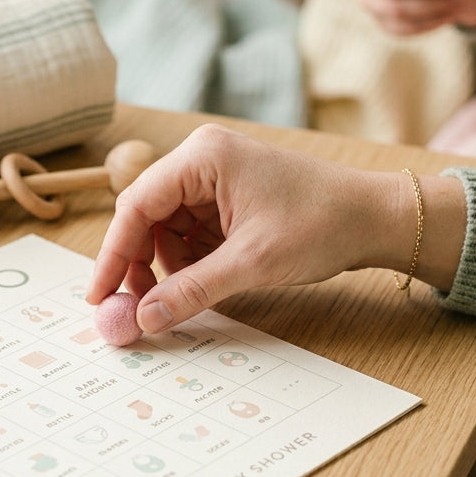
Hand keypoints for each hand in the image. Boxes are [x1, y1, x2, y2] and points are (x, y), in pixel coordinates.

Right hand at [85, 125, 466, 333]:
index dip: (113, 255)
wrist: (376, 218)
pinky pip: (190, 232)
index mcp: (203, 156)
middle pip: (146, 215)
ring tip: (184, 296)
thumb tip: (143, 319)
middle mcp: (203, 158)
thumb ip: (192, 291)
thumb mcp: (252, 264)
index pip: (136, 205)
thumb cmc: (322, 224)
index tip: (99, 296)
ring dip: (167, 267)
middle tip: (135, 309)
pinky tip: (205, 282)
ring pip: (166, 228)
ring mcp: (215, 177)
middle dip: (140, 264)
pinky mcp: (227, 197)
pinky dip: (189, 262)